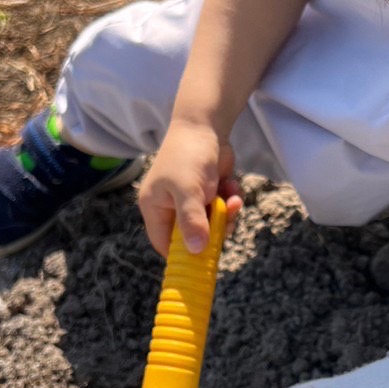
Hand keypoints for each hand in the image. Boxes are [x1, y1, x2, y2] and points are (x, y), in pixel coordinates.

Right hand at [139, 118, 241, 255]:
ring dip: (227, 215)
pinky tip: (232, 185)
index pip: (164, 244)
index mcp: (155, 207)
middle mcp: (171, 206)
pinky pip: (223, 209)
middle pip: (193, 236)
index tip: (202, 262)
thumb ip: (191, 220)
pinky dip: (231, 200)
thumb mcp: (188, 189)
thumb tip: (196, 251)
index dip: (182, 256)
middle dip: (213, 231)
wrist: (206, 125)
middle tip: (226, 224)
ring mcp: (191, 200)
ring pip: (212, 224)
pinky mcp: (209, 193)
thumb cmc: (188, 155)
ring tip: (233, 199)